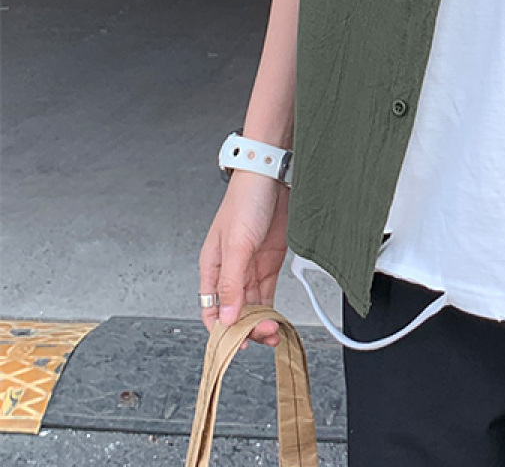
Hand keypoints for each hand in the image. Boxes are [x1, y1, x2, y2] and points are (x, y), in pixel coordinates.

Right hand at [198, 170, 289, 349]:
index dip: (221, 329)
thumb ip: (232, 282)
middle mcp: (230, 270)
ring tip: (274, 333)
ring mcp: (251, 266)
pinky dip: (271, 307)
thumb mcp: (236, 245)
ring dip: (261, 321)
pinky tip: (277, 319)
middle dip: (247, 327)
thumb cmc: (246, 201)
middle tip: (264, 336)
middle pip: (234, 310)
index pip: (211, 308)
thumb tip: (227, 318)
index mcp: (212, 267)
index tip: (237, 344)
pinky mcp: (270, 261)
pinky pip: (267, 292)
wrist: (272, 175)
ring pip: (252, 304)